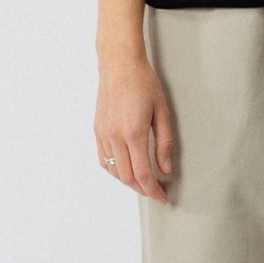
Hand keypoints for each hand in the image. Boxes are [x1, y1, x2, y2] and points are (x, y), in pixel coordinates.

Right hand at [95, 54, 174, 202]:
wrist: (119, 64)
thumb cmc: (144, 83)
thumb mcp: (162, 111)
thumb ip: (164, 143)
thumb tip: (166, 169)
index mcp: (134, 133)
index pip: (143, 174)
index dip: (154, 191)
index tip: (163, 198)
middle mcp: (115, 137)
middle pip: (127, 178)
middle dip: (143, 190)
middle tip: (157, 192)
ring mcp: (103, 134)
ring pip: (114, 171)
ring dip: (129, 182)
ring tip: (144, 182)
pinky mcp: (97, 130)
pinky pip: (104, 160)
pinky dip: (115, 170)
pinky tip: (127, 168)